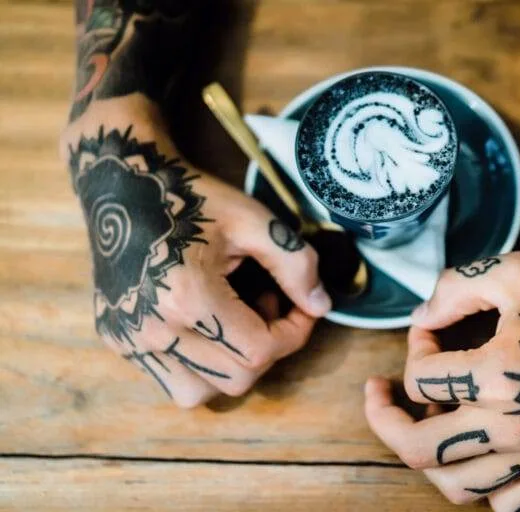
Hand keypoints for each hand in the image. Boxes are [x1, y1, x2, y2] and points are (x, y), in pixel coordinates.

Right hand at [64, 115, 330, 407]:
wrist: (123, 186)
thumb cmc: (191, 198)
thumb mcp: (252, 220)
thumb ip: (294, 263)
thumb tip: (321, 306)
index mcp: (188, 296)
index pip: (260, 350)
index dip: (294, 333)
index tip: (301, 308)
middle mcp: (153, 329)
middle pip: (236, 379)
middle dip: (266, 348)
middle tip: (267, 305)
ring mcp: (129, 339)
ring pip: (200, 393)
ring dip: (230, 367)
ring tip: (233, 319)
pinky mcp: (116, 340)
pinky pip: (170, 380)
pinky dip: (199, 366)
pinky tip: (204, 325)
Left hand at [365, 250, 519, 509]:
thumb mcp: (513, 271)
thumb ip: (453, 289)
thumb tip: (418, 318)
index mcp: (496, 375)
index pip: (420, 376)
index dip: (414, 345)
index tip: (431, 329)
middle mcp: (511, 426)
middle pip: (417, 446)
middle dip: (384, 416)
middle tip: (378, 393)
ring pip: (455, 486)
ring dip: (427, 455)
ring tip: (426, 424)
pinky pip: (506, 504)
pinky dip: (480, 485)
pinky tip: (478, 453)